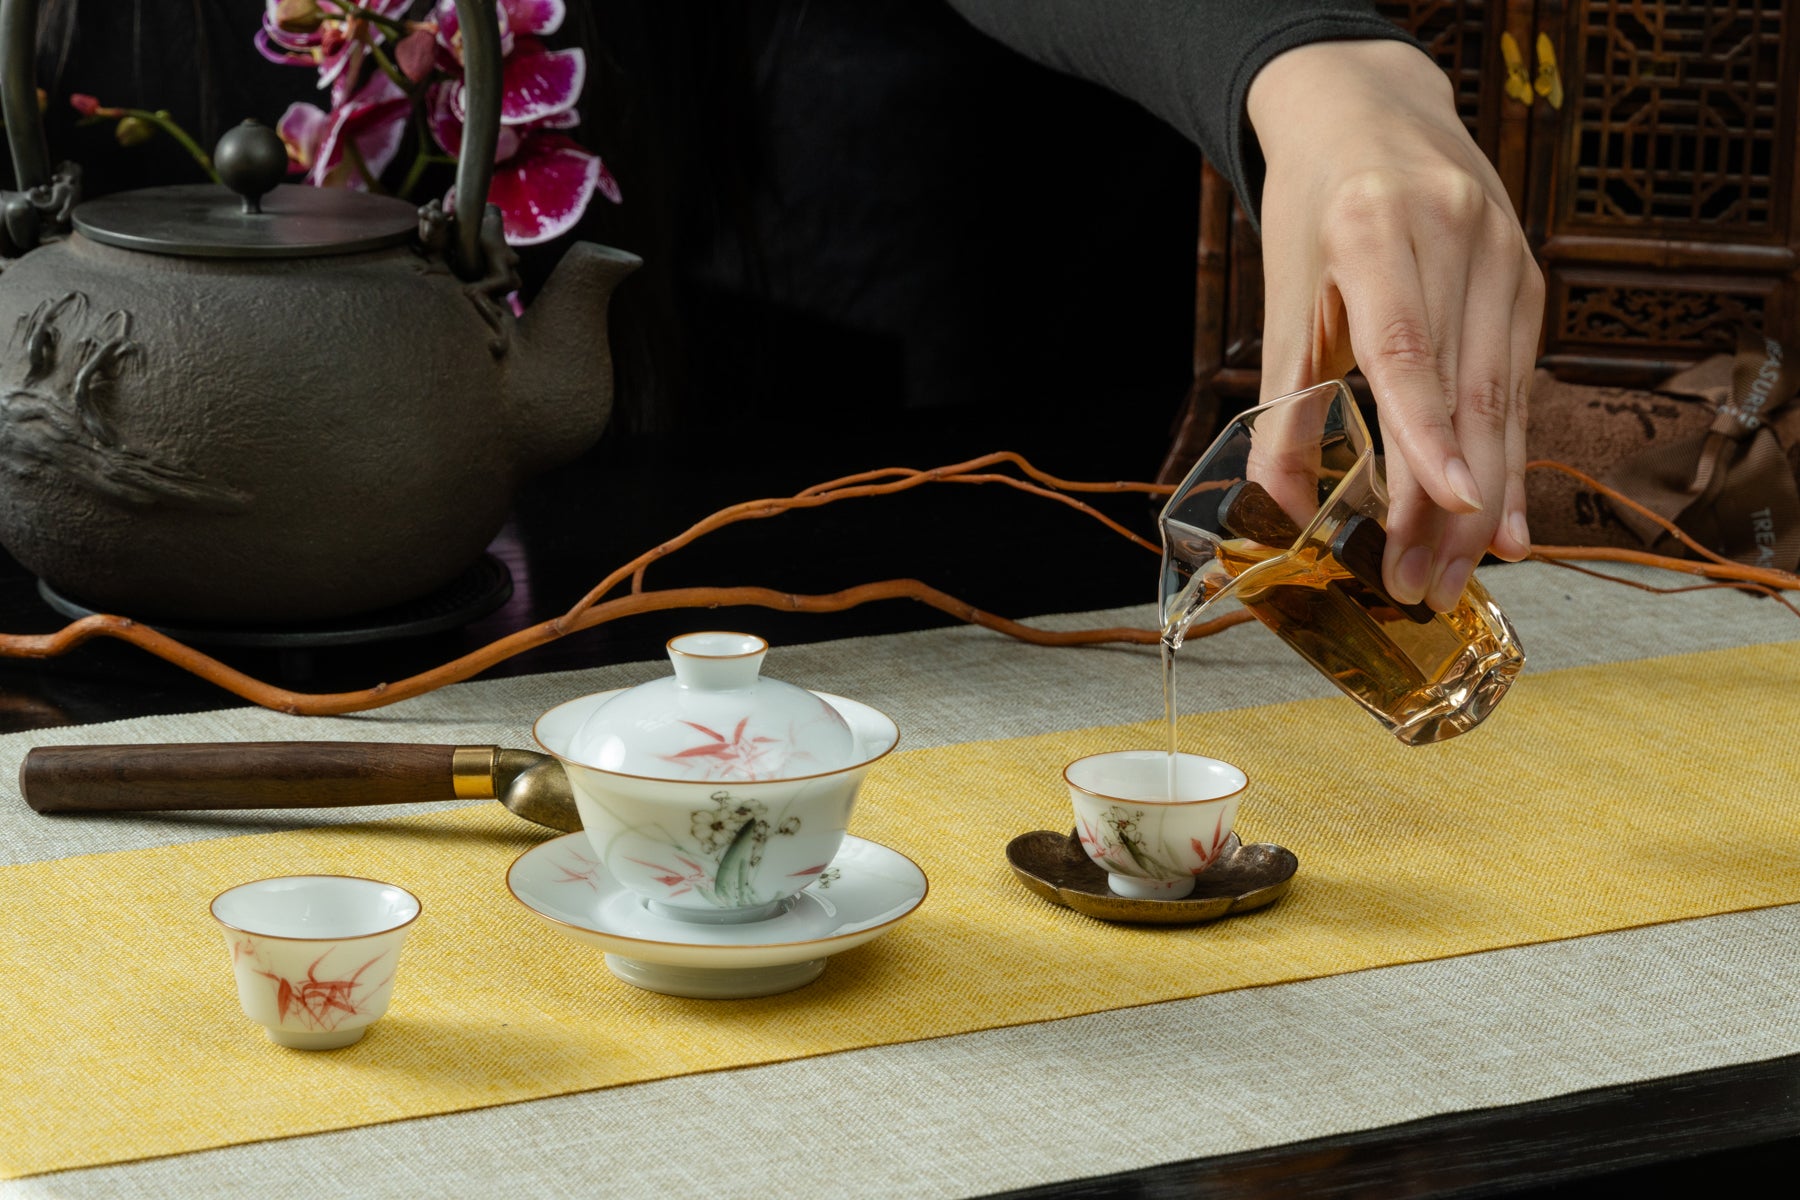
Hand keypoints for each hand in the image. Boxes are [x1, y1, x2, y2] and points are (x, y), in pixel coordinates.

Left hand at [1246, 39, 1543, 610]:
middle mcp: (1459, 237)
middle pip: (1465, 390)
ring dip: (1480, 501)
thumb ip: (1286, 398)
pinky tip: (1500, 526)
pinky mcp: (1531, 283)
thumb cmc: (1315, 203)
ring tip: (1451, 578)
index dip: (1428, 433)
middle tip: (1420, 587)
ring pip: (1503, 398)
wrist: (1373, 112)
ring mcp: (1508, 257)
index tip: (1448, 507)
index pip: (1409, 348)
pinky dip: (1506, 460)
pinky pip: (1519, 386)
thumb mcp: (1287, 290)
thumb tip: (1274, 509)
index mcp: (1378, 227)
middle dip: (1447, 504)